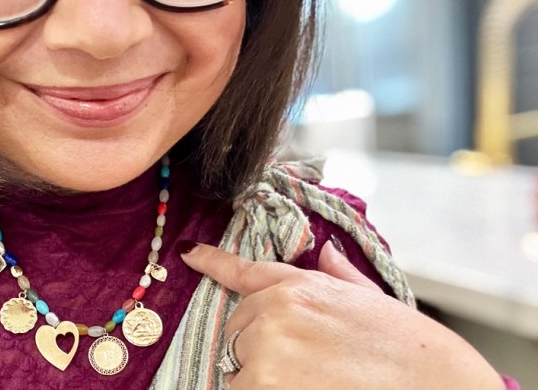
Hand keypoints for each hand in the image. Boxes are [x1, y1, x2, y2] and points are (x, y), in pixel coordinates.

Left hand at [178, 240, 506, 389]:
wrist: (437, 387)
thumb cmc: (409, 351)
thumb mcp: (372, 300)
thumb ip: (338, 277)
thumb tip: (323, 252)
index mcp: (301, 286)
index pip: (245, 271)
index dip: (213, 262)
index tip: (189, 254)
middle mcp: (276, 311)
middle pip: (238, 330)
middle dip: (258, 347)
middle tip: (306, 363)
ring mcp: (267, 348)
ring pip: (238, 367)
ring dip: (261, 377)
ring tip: (312, 379)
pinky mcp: (263, 384)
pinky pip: (241, 389)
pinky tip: (304, 389)